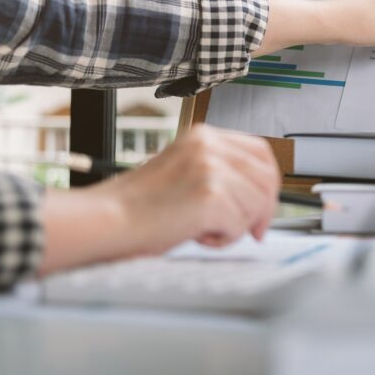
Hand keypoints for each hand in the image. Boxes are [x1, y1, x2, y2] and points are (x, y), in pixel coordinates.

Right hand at [38, 125, 280, 274]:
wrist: (106, 220)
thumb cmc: (139, 206)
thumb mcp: (185, 172)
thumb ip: (219, 173)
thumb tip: (260, 198)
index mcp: (203, 135)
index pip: (260, 151)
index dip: (267, 182)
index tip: (262, 207)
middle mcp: (209, 146)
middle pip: (266, 178)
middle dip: (263, 210)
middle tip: (251, 231)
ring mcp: (210, 168)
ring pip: (257, 204)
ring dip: (237, 226)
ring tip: (203, 229)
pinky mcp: (210, 195)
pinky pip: (240, 225)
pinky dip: (224, 239)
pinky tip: (197, 235)